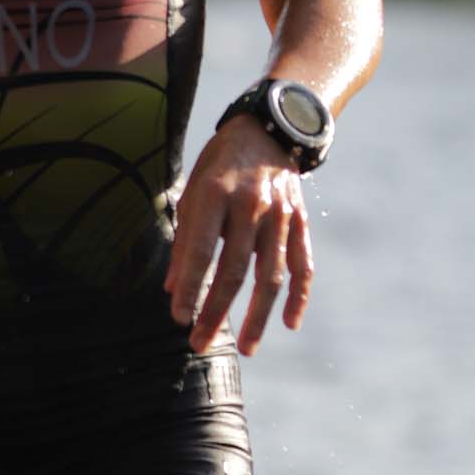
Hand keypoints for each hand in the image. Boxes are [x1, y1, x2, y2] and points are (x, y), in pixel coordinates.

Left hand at [165, 117, 313, 354]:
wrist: (269, 127)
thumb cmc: (220, 163)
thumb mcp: (193, 189)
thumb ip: (185, 239)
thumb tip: (171, 289)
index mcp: (215, 194)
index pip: (201, 251)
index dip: (189, 287)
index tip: (178, 317)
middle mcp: (250, 205)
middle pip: (234, 270)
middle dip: (215, 311)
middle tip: (199, 343)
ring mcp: (281, 214)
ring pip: (271, 275)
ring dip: (258, 316)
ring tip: (246, 348)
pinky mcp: (302, 221)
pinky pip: (303, 265)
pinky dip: (299, 296)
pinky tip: (289, 323)